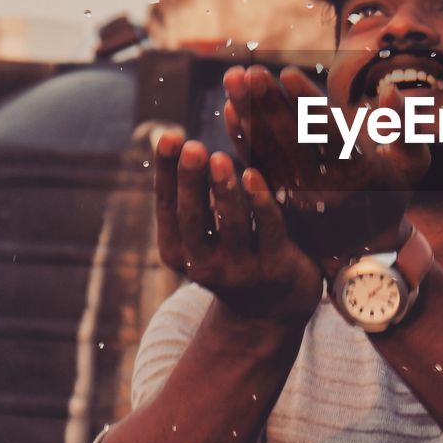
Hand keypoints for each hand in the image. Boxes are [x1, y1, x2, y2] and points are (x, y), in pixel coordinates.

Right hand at [154, 130, 322, 325]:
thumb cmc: (232, 250)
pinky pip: (269, 230)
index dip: (167, 172)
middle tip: (193, 148)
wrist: (273, 306)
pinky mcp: (276, 267)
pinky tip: (254, 175)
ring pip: (232, 225)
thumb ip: (194, 191)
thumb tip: (172, 136)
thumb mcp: (205, 227)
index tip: (168, 136)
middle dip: (191, 180)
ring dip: (224, 190)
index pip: (167, 206)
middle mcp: (203, 265)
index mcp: (178, 251)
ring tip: (219, 157)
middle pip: (193, 217)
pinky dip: (260, 203)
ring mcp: (241, 270)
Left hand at [222, 65, 430, 262]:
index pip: (328, 132)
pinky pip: (257, 165)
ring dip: (248, 114)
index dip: (306, 103)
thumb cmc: (394, 188)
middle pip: (291, 138)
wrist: (369, 241)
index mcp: (359, 172)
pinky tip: (229, 110)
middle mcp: (325, 186)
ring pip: (269, 149)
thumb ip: (405, 125)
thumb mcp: (413, 160)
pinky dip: (242, 138)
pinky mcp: (281, 199)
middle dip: (268, 103)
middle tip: (250, 71)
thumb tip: (390, 90)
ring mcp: (299, 195)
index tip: (287, 73)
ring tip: (234, 80)